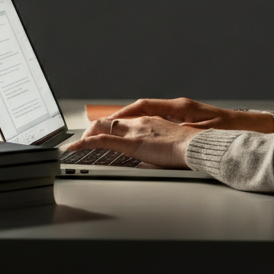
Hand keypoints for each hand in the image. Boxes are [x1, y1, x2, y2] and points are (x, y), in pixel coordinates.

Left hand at [67, 115, 200, 168]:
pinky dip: (84, 143)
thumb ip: (162, 145)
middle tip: (84, 141)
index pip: (123, 121)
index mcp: (150, 121)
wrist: (198, 146)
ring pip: (102, 128)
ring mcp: (135, 131)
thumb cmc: (192, 148)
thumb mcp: (174, 143)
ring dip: (86, 136)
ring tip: (75, 145)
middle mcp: (140, 122)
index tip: (101, 133)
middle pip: (109, 121)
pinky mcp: (132, 143)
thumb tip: (157, 153)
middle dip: (93, 130)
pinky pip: (102, 141)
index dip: (109, 126)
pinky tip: (74, 148)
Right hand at [104, 97, 273, 132]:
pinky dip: (143, 123)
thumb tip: (159, 137)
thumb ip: (180, 135)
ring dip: (130, 120)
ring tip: (112, 129)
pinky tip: (137, 133)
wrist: (249, 127)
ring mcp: (181, 111)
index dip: (123, 113)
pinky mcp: (186, 117)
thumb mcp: (203, 135)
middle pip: (142, 108)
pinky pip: (157, 118)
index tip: (108, 122)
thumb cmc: (229, 131)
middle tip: (99, 125)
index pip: (144, 106)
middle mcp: (178, 106)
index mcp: (180, 107)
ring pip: (148, 113)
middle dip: (120, 116)